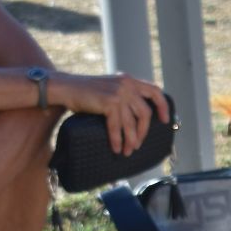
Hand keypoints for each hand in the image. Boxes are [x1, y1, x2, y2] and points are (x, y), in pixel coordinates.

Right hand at [52, 71, 171, 154]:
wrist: (65, 87)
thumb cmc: (87, 92)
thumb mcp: (111, 88)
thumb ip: (125, 96)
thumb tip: (139, 118)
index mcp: (129, 80)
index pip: (154, 91)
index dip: (162, 106)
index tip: (164, 120)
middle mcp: (126, 84)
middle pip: (145, 113)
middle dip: (143, 132)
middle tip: (138, 144)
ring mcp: (118, 93)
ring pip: (131, 123)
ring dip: (131, 140)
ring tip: (128, 151)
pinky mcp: (109, 102)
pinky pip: (116, 126)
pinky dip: (117, 139)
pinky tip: (116, 148)